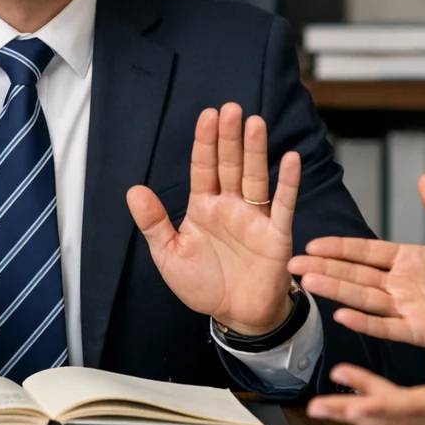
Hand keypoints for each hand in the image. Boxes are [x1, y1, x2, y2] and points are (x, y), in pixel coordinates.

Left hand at [127, 103, 298, 335]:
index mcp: (204, 207)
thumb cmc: (204, 284)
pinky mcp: (276, 234)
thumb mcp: (169, 255)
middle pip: (230, 164)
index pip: (204, 167)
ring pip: (256, 177)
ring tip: (255, 123)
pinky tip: (290, 159)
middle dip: (230, 137)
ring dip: (256, 150)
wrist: (236, 316)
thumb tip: (134, 190)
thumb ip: (154, 223)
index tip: (208, 115)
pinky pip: (283, 205)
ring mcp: (255, 218)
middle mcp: (231, 206)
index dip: (205, 142)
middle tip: (231, 109)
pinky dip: (288, 183)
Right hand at [291, 173, 424, 351]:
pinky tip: (341, 315)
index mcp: (408, 259)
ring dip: (335, 290)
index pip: (366, 251)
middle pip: (355, 274)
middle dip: (324, 268)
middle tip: (294, 263)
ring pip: (363, 298)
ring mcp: (406, 308)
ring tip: (308, 282)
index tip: (313, 242)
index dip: (340, 248)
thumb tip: (424, 178)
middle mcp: (400, 284)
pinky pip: (386, 327)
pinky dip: (364, 322)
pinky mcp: (417, 332)